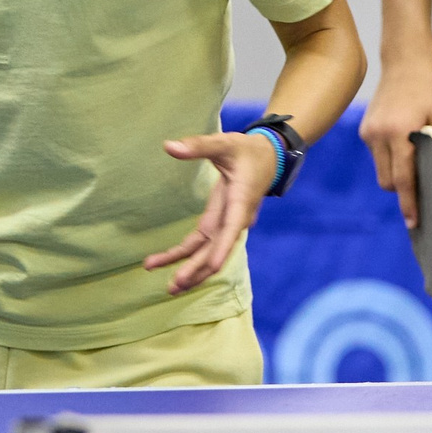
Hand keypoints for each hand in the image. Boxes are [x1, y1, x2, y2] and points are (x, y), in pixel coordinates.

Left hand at [143, 130, 280, 295]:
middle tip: (175, 285)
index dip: (222, 249)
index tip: (213, 267)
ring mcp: (226, 224)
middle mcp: (235, 219)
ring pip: (208, 252)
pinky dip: (186, 254)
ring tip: (170, 288)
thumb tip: (169, 146)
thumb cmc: (246, 150)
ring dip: (191, 270)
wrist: (266, 158)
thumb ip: (198, 146)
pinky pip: (202, 244)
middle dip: (197, 268)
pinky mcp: (218, 223)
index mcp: (240, 201)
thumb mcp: (224, 144)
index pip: (231, 229)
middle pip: (216, 249)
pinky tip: (166, 263)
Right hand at [359, 60, 431, 226]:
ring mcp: (368, 132)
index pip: (402, 178)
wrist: (405, 61)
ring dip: (397, 174)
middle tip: (423, 195)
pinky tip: (406, 147)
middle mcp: (378, 134)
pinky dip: (392, 160)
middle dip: (403, 191)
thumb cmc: (431, 89)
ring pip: (381, 171)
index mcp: (398, 131)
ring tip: (416, 163)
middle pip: (387, 182)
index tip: (414, 223)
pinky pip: (378, 157)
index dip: (409, 203)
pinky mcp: (365, 130)